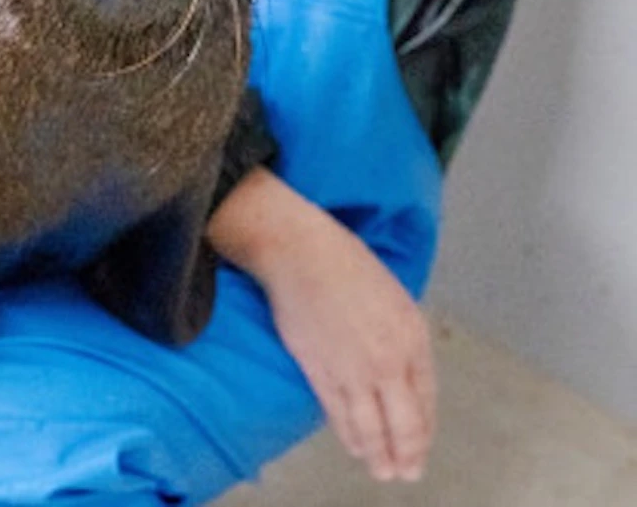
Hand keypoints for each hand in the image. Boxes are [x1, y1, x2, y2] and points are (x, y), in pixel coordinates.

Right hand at [208, 167, 436, 482]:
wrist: (300, 253)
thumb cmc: (346, 264)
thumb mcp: (394, 297)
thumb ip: (402, 339)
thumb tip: (400, 371)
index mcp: (412, 337)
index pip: (426, 398)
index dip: (424, 428)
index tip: (422, 445)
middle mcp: (388, 360)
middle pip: (404, 422)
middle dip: (407, 453)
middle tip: (407, 474)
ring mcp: (353, 369)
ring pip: (370, 426)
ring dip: (378, 454)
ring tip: (383, 471)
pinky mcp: (319, 371)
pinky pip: (338, 414)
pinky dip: (348, 435)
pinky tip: (354, 447)